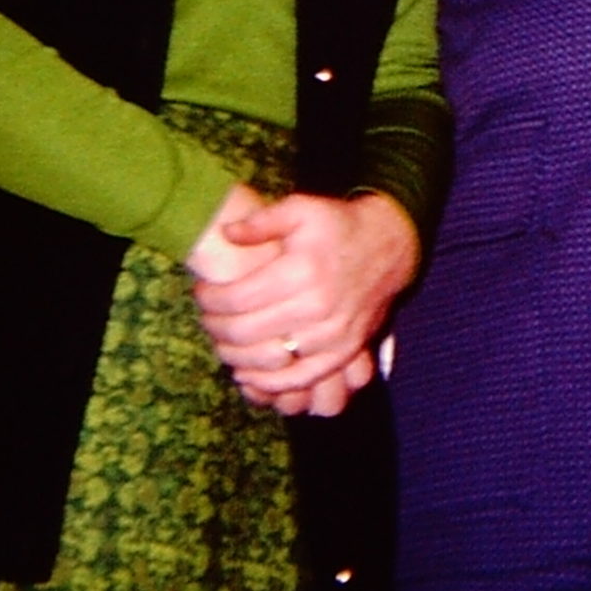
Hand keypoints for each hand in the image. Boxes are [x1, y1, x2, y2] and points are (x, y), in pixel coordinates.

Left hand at [192, 193, 420, 415]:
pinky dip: (269, 382)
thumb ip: (262, 220)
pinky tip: (248, 373)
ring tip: (222, 343)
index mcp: (302, 271)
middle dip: (215, 328)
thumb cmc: (338, 225)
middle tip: (206, 318)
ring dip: (235, 356)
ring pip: (269, 360)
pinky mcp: (344, 351)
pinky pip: (300, 379)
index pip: (237, 298)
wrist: (389, 246)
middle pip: (246, 332)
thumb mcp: (302, 208)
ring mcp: (332, 334)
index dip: (209, 299)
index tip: (201, 293)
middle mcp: (317, 307)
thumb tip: (227, 234)